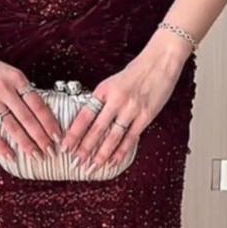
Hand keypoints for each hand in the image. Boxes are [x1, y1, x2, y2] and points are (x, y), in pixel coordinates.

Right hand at [0, 42, 62, 163]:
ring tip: (36, 156)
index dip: (49, 122)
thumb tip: (39, 111)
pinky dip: (2, 146)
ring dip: (26, 144)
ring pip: (13, 127)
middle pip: (28, 119)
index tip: (58, 136)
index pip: (38, 105)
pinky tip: (11, 156)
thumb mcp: (9, 72)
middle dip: (42, 138)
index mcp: (17, 79)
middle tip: (52, 151)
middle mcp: (5, 90)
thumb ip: (22, 89)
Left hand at [59, 43, 190, 172]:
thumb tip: (89, 120)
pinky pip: (131, 138)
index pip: (84, 116)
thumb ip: (102, 100)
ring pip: (113, 137)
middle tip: (76, 162)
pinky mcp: (146, 116)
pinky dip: (121, 152)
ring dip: (101, 154)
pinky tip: (113, 161)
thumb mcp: (112, 82)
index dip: (74, 133)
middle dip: (85, 148)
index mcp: (104, 90)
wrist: (161, 60)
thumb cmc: (137, 70)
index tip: (65, 146)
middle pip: (97, 129)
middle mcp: (116, 100)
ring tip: (93, 167)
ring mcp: (132, 109)